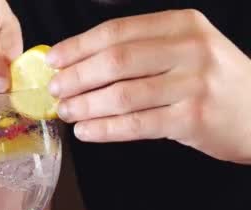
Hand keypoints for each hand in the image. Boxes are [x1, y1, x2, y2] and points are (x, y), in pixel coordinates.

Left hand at [47, 9, 250, 163]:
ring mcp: (194, 85)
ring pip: (122, 94)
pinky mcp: (192, 119)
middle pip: (116, 61)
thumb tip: (78, 62)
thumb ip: (140, 49)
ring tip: (65, 112)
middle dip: (76, 77)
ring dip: (85, 105)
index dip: (78, 47)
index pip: (117, 32)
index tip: (53, 60)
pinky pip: (136, 125)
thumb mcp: (185, 49)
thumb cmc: (210, 80)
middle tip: (54, 90)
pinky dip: (104, 129)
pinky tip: (86, 131)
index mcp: (182, 25)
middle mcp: (190, 50)